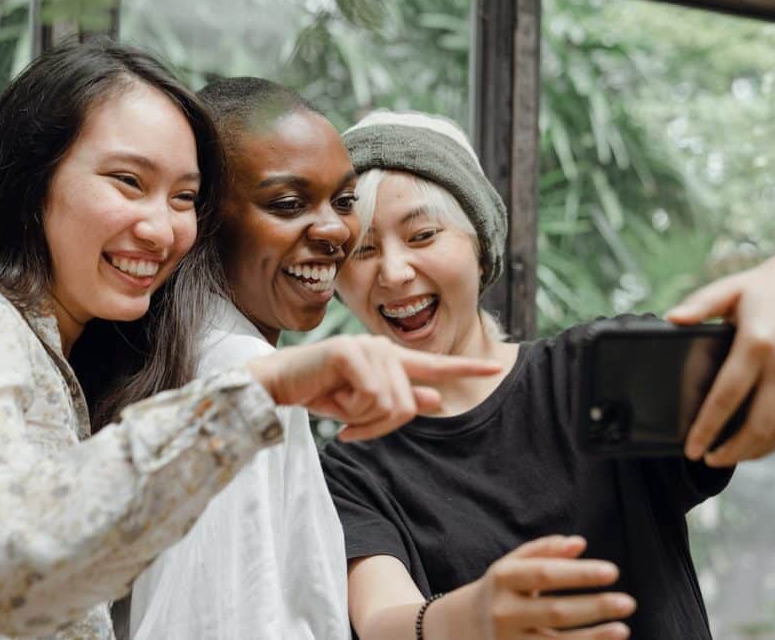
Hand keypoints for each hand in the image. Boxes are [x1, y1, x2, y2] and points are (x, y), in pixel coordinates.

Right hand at [246, 335, 500, 440]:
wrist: (278, 384)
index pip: (435, 364)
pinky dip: (350, 411)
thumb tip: (436, 400)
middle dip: (379, 426)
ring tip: (339, 407)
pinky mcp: (350, 353)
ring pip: (391, 404)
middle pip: (408, 405)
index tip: (496, 367)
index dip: (467, 367)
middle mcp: (383, 348)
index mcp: (390, 359)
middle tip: (352, 427)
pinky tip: (332, 401)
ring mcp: (368, 347)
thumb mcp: (362, 404)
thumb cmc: (318, 391)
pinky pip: (370, 397)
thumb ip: (399, 400)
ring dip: (362, 419)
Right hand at [466, 536, 633, 638]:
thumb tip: (579, 543)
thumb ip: (544, 551)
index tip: (613, 571)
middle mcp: (503, 611)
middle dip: (594, 607)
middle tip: (628, 602)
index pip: (545, 574)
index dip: (580, 574)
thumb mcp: (512, 565)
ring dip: (593, 638)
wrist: (460, 627)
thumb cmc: (499, 590)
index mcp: (503, 579)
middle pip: (555, 611)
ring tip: (623, 629)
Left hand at [667, 251, 774, 465]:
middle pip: (757, 425)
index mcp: (756, 343)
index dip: (707, 428)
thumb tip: (671, 319)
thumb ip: (699, 306)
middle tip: (708, 458)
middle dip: (731, 450)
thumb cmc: (768, 285)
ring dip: (754, 450)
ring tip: (729, 455)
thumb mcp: (730, 289)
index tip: (692, 447)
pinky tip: (757, 441)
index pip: (726, 398)